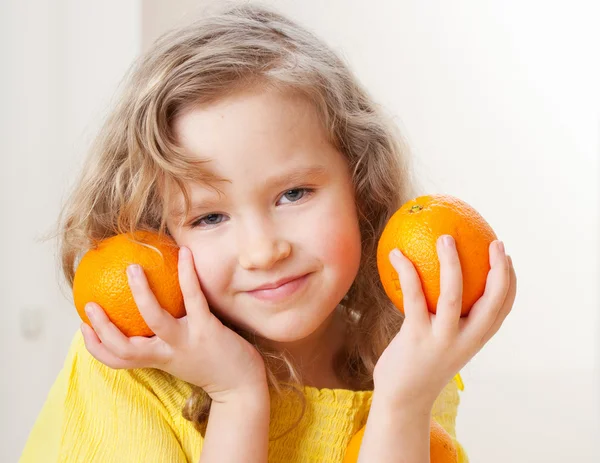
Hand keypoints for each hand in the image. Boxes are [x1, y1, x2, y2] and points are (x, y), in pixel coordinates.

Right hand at [80, 246, 266, 402]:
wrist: (242, 384)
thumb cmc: (210, 365)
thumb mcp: (181, 356)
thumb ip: (164, 341)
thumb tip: (148, 313)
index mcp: (158, 360)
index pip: (117, 360)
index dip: (95, 346)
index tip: (83, 325)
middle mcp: (167, 354)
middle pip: (126, 348)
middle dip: (103, 329)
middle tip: (90, 304)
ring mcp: (187, 341)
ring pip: (156, 320)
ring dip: (141, 294)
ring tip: (131, 268)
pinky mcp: (208, 329)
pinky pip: (194, 298)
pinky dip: (188, 274)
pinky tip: (184, 254)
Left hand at [373, 236, 516, 409]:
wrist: (402, 400)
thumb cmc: (420, 365)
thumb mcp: (442, 344)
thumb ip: (448, 320)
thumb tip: (439, 283)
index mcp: (475, 340)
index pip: (502, 308)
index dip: (510, 281)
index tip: (506, 256)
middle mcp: (465, 340)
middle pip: (492, 303)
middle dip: (499, 271)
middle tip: (495, 243)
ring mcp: (441, 339)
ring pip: (453, 296)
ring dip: (451, 264)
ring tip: (445, 239)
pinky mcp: (415, 337)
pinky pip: (414, 297)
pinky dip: (407, 272)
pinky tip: (397, 254)